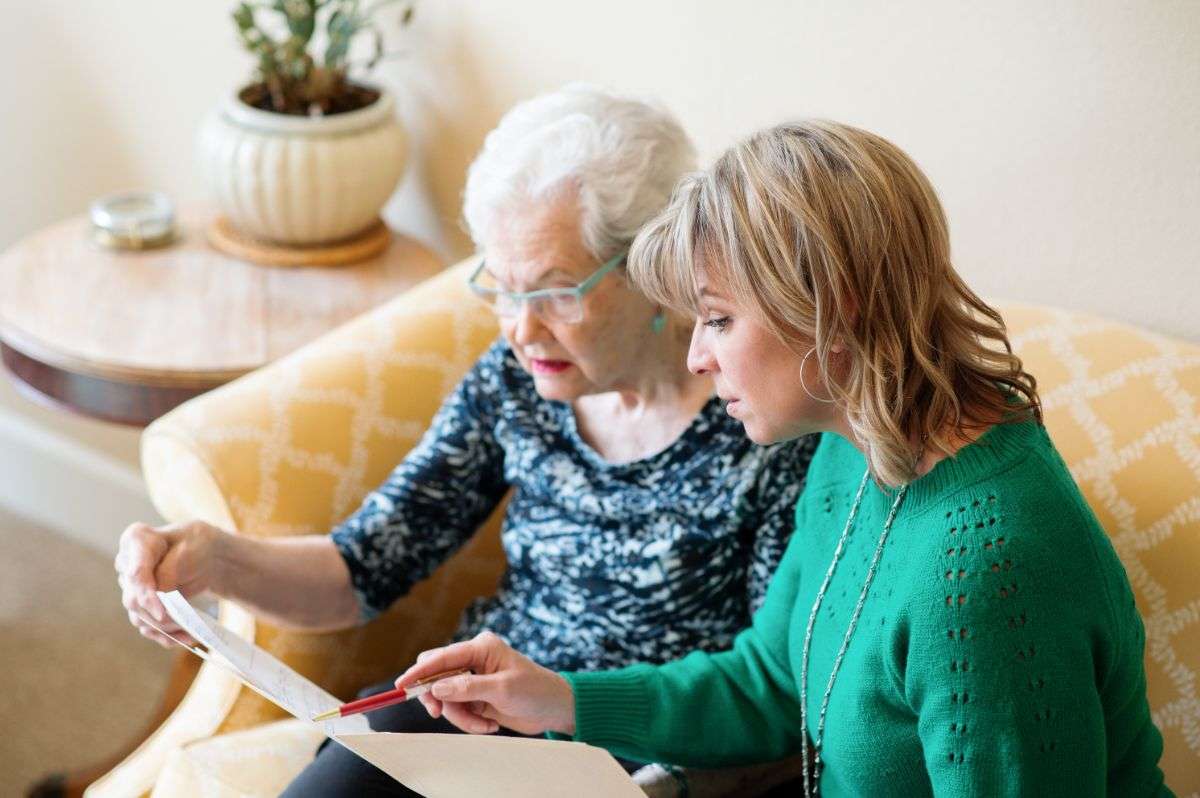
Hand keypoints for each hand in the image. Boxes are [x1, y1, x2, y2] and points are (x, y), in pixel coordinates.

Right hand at [114, 520, 223, 647]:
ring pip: (140, 617)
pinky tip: (189, 637)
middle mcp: (126, 565)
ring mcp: (131, 588)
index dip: (146, 595)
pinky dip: (168, 636)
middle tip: (185, 623)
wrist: (206, 554)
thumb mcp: (192, 546)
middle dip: (160, 616)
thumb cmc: (197, 543)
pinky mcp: (141, 606)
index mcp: (136, 540)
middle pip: (133, 600)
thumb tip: (159, 597)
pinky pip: (149, 627)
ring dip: (166, 628)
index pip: (136, 572)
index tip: (162, 613)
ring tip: (193, 631)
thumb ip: (170, 569)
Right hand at [396, 631, 575, 735]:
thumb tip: (436, 688)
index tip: (402, 685)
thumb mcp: (503, 689)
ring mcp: (473, 679)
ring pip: (446, 699)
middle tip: (439, 714)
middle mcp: (473, 660)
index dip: (419, 671)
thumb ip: (468, 688)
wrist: (554, 709)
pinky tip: (490, 724)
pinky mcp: (474, 697)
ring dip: (461, 717)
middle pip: (436, 676)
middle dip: (438, 698)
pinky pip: (458, 711)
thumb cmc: (535, 690)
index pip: (441, 656)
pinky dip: (470, 722)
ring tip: (485, 724)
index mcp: (481, 647)